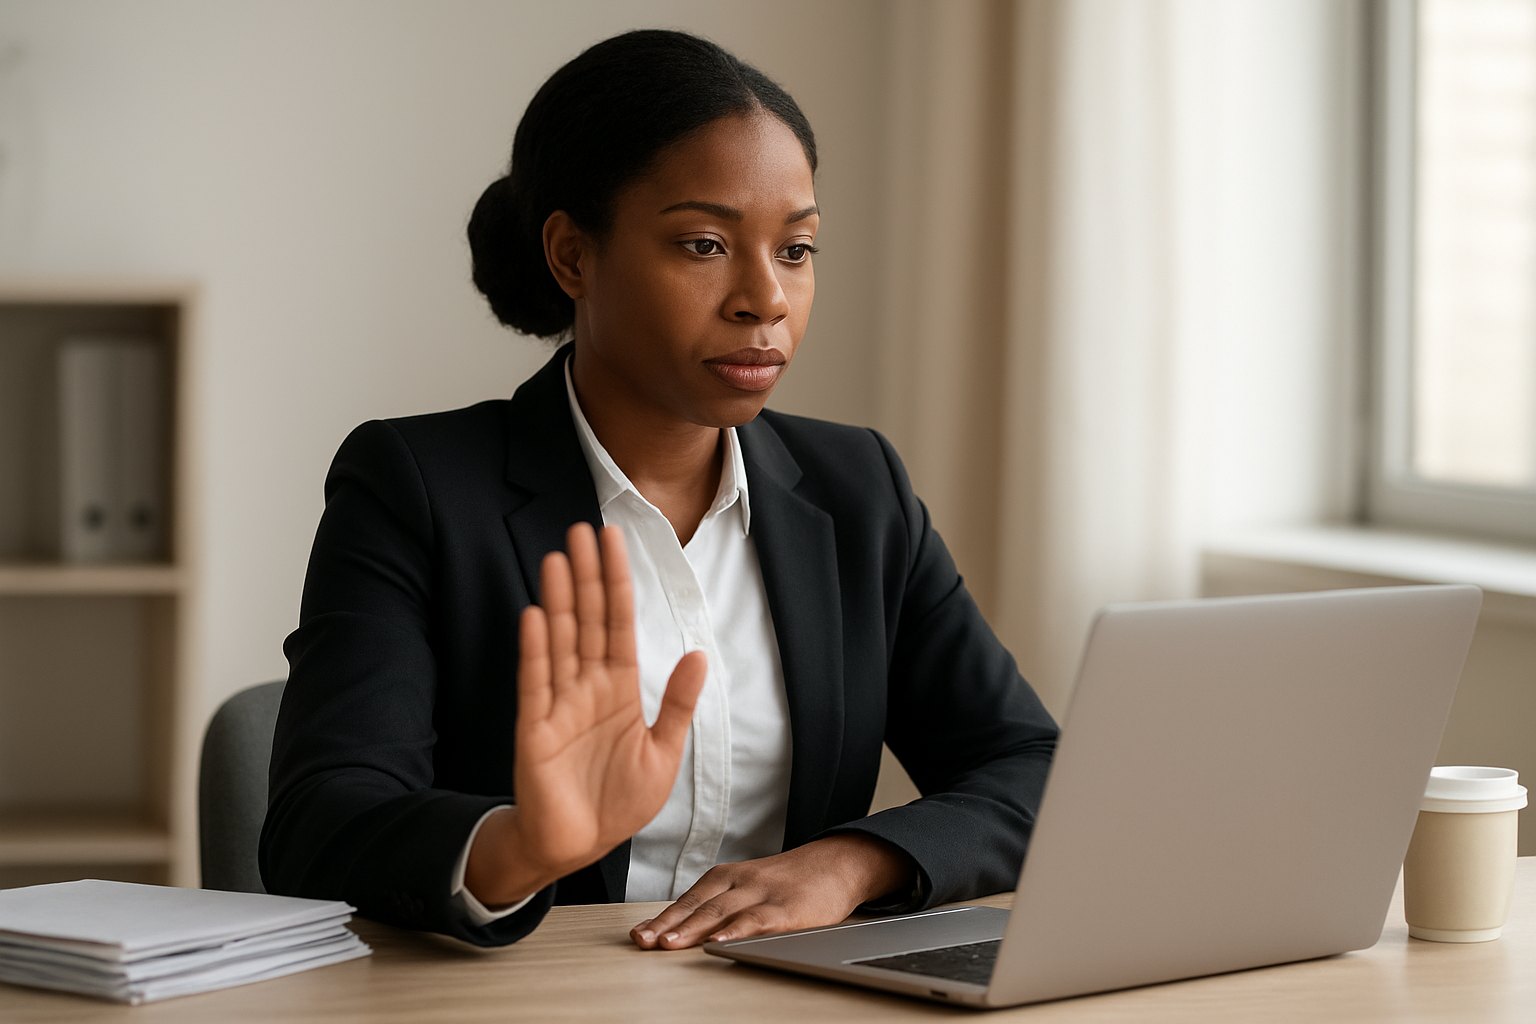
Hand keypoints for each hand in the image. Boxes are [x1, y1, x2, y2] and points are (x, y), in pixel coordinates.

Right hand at [465, 523, 707, 907]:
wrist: (579, 845)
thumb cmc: (618, 801)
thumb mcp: (663, 752)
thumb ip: (678, 703)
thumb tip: (699, 654)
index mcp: (621, 690)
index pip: (620, 623)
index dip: (618, 582)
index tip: (615, 540)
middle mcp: (588, 688)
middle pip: (588, 621)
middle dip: (587, 576)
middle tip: (582, 530)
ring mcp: (559, 704)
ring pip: (561, 640)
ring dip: (561, 600)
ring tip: (558, 558)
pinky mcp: (534, 728)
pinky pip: (535, 682)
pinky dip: (536, 649)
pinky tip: (537, 615)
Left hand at [629, 834, 916, 948]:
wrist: (837, 863)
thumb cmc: (789, 881)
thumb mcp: (748, 885)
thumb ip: (720, 905)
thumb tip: (682, 930)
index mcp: (727, 876)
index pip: (687, 900)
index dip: (661, 918)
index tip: (637, 934)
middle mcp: (739, 881)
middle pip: (697, 905)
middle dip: (667, 924)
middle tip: (642, 940)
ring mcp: (763, 893)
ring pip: (721, 911)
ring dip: (692, 928)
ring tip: (668, 943)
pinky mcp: (787, 907)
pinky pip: (758, 919)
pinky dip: (737, 930)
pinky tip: (721, 941)